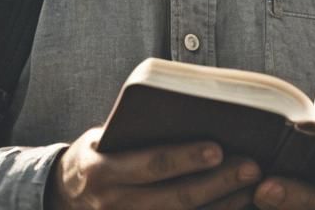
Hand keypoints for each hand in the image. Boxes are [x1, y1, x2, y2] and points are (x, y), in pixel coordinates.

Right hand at [49, 126, 261, 209]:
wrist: (64, 198)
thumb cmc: (97, 155)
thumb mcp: (104, 138)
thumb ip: (136, 134)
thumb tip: (190, 114)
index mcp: (103, 170)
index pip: (151, 164)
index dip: (185, 158)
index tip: (218, 148)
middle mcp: (115, 204)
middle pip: (174, 198)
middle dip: (217, 183)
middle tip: (251, 166)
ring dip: (221, 205)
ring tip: (250, 187)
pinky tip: (232, 207)